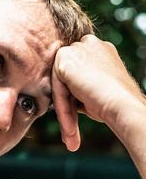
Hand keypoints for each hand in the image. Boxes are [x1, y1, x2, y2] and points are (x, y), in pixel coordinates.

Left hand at [52, 34, 144, 151]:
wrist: (123, 104)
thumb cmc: (116, 102)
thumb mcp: (97, 88)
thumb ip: (80, 85)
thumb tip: (65, 97)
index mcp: (97, 48)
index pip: (78, 71)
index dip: (76, 95)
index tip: (77, 117)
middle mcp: (86, 43)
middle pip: (67, 77)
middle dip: (68, 105)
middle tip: (71, 132)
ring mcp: (75, 48)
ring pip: (61, 84)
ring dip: (65, 111)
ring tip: (71, 135)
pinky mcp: (64, 58)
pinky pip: (56, 86)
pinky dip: (61, 107)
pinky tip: (70, 127)